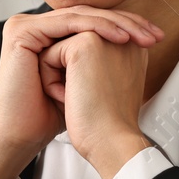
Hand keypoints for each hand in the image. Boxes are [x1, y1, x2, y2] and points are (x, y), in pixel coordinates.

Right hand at [0, 8, 161, 178]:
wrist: (25, 133)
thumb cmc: (52, 113)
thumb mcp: (85, 77)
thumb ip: (99, 54)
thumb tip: (135, 40)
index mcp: (46, 33)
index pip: (90, 20)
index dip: (124, 25)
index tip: (155, 36)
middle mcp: (34, 26)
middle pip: (87, 15)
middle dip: (126, 22)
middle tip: (154, 34)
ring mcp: (24, 26)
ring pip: (80, 16)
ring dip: (116, 24)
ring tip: (141, 36)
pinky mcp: (21, 31)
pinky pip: (68, 23)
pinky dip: (97, 28)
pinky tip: (120, 37)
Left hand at [40, 30, 152, 178]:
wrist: (111, 142)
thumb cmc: (107, 123)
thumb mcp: (106, 84)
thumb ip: (97, 62)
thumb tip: (70, 56)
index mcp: (130, 45)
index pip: (85, 46)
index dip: (76, 73)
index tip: (91, 97)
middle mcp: (121, 36)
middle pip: (68, 47)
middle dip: (67, 76)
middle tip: (85, 100)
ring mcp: (104, 36)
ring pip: (56, 50)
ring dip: (58, 78)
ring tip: (78, 98)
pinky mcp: (84, 44)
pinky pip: (48, 56)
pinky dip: (51, 82)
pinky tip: (70, 98)